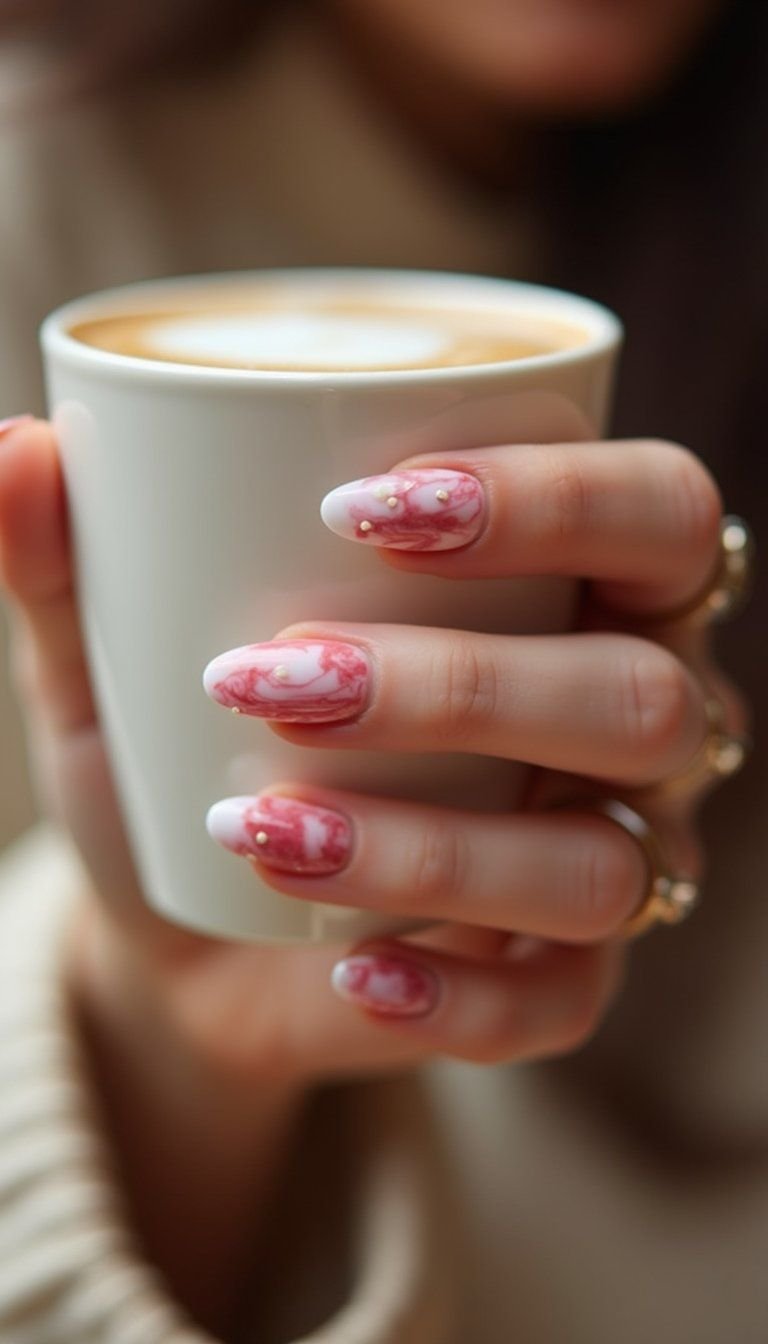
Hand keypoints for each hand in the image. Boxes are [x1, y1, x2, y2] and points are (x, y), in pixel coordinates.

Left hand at [0, 423, 744, 1080]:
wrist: (185, 929)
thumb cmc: (188, 750)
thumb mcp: (118, 652)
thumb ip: (72, 557)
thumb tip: (18, 447)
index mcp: (574, 588)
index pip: (651, 511)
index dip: (557, 498)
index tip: (361, 509)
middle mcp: (627, 720)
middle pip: (639, 694)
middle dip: (464, 684)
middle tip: (276, 681)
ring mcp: (611, 858)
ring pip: (597, 863)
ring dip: (433, 848)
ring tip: (262, 830)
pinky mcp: (563, 986)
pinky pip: (560, 1004)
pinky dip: (456, 998)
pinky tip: (356, 977)